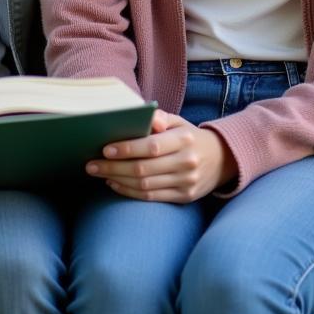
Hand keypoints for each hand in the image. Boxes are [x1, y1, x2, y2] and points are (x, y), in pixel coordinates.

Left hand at [85, 109, 237, 202]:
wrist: (222, 160)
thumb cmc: (190, 136)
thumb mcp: (179, 121)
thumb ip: (160, 118)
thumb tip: (143, 116)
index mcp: (184, 139)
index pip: (151, 146)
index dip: (127, 149)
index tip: (104, 149)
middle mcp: (186, 162)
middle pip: (143, 169)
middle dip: (113, 167)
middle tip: (91, 165)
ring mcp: (186, 182)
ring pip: (145, 185)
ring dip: (118, 180)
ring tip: (100, 174)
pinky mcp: (184, 197)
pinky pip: (151, 197)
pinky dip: (130, 192)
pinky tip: (115, 184)